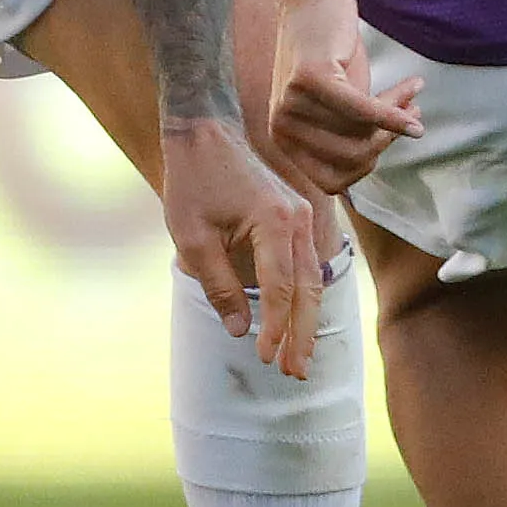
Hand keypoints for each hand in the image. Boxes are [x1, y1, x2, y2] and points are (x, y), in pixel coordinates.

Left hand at [162, 114, 323, 377]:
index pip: (279, 288)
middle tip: (295, 372)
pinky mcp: (296, 217)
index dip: (273, 328)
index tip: (263, 359)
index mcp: (274, 222)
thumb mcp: (193, 240)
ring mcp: (302, 217)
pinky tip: (296, 322)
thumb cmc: (194, 184)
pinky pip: (306, 264)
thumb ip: (219, 286)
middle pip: (307, 289)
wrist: (205, 133)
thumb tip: (241, 331)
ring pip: (312, 279)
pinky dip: (303, 296)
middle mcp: (298, 220)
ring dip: (305, 320)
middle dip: (301, 334)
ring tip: (299, 358)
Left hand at [265, 49, 422, 194]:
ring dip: (396, 112)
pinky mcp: (311, 79)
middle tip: (409, 110)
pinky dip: (392, 111)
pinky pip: (361, 109)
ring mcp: (292, 103)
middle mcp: (281, 126)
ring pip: (361, 132)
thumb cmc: (330, 52)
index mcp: (283, 140)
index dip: (367, 167)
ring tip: (410, 91)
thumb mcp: (340, 104)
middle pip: (352, 158)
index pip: (333, 182)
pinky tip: (415, 97)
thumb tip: (379, 160)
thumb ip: (353, 135)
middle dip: (388, 138)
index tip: (388, 141)